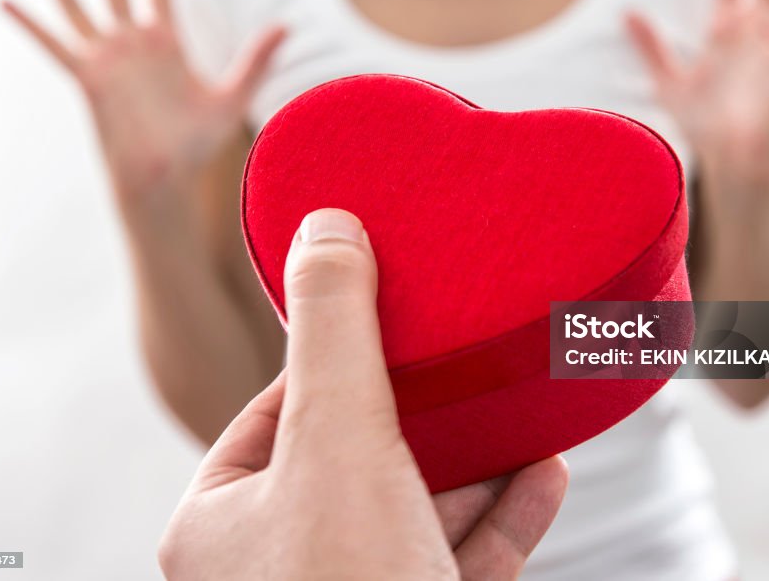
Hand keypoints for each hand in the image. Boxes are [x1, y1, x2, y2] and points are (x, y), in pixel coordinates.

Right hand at [2, 0, 284, 201]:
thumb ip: (257, 60)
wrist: (167, 177)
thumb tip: (287, 26)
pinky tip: (4, 1)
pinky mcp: (88, 78)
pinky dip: (29, 23)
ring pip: (75, 3)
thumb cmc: (197, 143)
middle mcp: (132, 42)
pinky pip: (53, 44)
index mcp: (166, 39)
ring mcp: (107, 58)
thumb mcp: (232, 96)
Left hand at [158, 209, 568, 579]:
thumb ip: (333, 330)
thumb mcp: (335, 441)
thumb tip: (325, 223)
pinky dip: (506, 515)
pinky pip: (464, 559)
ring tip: (516, 401)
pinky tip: (547, 467)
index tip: (392, 316)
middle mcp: (279, 569)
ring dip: (475, 459)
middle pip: (357, 458)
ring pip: (417, 511)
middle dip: (422, 409)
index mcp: (221, 529)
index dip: (338, 359)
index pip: (278, 412)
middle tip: (463, 355)